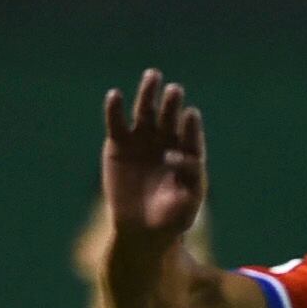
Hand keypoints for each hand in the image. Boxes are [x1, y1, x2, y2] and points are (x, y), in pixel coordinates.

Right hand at [102, 69, 207, 244]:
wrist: (143, 231)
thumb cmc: (172, 218)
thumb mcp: (189, 201)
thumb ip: (191, 176)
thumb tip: (175, 154)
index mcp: (187, 152)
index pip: (191, 134)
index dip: (190, 125)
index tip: (190, 114)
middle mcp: (166, 140)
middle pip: (169, 116)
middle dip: (172, 103)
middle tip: (175, 90)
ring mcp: (141, 139)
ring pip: (145, 111)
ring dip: (148, 93)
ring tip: (153, 76)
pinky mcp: (118, 143)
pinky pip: (116, 122)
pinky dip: (114, 109)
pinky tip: (115, 95)